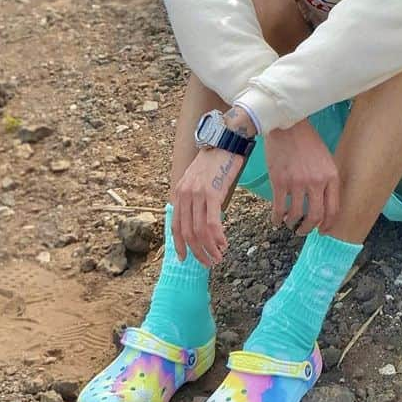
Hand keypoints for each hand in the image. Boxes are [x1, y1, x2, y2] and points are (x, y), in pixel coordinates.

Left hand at [171, 147, 240, 266]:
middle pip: (187, 233)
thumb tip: (199, 216)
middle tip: (209, 262)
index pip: (175, 226)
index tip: (185, 258)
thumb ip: (194, 196)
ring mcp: (197, 194)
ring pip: (199, 231)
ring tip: (218, 256)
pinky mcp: (212, 193)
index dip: (179, 245)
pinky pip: (211, 222)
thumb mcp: (198, 178)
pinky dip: (217, 237)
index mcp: (179, 192)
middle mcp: (185, 195)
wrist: (226, 139)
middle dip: (197, 252)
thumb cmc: (217, 159)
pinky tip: (223, 243)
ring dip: (209, 249)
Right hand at [263, 119, 340, 237]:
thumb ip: (327, 181)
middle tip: (303, 231)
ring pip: (297, 215)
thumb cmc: (307, 142)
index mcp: (331, 176)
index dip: (327, 225)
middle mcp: (316, 181)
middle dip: (309, 228)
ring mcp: (297, 182)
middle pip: (315, 216)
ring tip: (290, 223)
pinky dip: (277, 218)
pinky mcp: (280, 182)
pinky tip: (277, 220)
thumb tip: (325, 207)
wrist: (287, 126)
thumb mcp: (326, 159)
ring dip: (292, 224)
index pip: (333, 209)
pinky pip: (279, 209)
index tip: (322, 231)